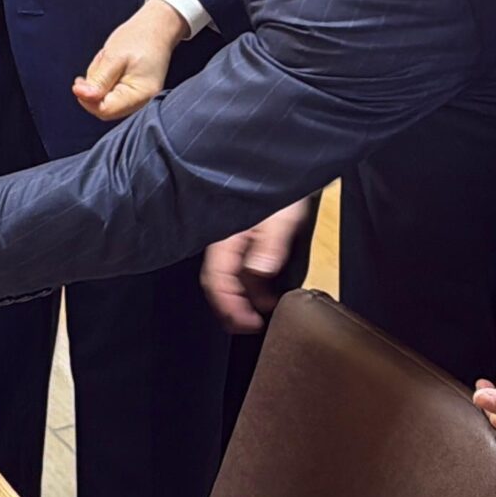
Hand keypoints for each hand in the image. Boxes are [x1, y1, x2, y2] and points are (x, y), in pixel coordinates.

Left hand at [74, 0, 184, 120]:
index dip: (87, 99)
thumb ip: (99, 80)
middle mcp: (142, 102)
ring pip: (105, 100)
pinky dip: (104, 81)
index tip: (78, 83)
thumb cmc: (138, 38)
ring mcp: (139, 98)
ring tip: (108, 61)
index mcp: (140, 95)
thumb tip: (83, 96)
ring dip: (99, 83)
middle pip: (104, 108)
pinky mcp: (133, 92)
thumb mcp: (113, 57)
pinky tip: (110, 66)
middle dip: (94, 89)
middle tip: (98, 65)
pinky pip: (111, 93)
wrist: (156, 27)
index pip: (106, 110)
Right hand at [201, 197, 310, 331]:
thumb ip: (269, 244)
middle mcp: (223, 241)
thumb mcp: (279, 216)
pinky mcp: (241, 242)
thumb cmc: (276, 185)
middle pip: (217, 284)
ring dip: (242, 300)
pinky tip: (264, 295)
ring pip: (228, 279)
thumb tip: (260, 272)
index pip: (216, 280)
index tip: (248, 323)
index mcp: (224, 237)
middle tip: (251, 326)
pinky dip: (249, 287)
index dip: (229, 307)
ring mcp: (231, 242)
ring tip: (261, 314)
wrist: (276, 170)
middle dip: (231, 310)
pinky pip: (238, 270)